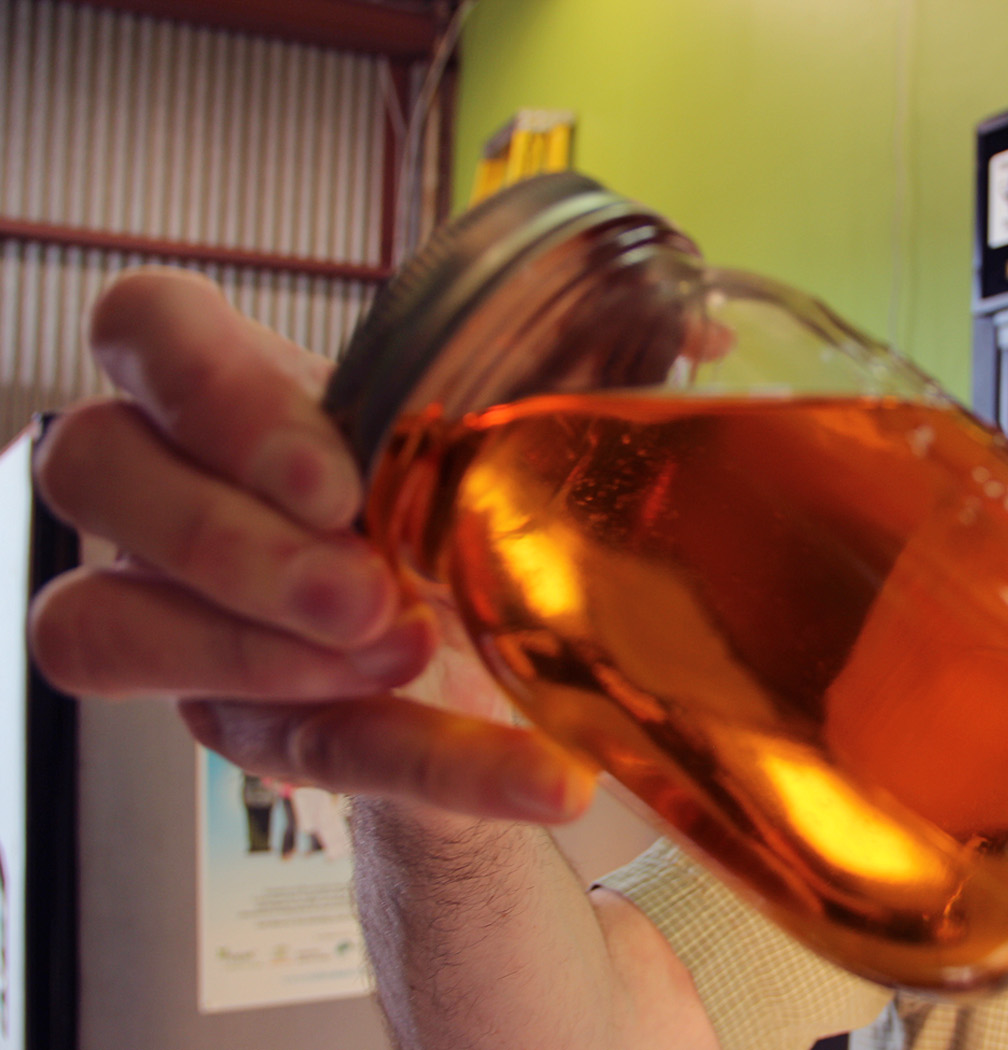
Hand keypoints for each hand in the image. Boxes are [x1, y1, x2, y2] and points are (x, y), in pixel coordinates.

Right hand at [28, 267, 593, 822]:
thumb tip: (701, 328)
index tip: (330, 474)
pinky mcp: (252, 726)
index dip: (209, 393)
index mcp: (236, 392)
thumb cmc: (455, 501)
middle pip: (95, 469)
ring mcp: (185, 618)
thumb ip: (571, 371)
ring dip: (256, 647)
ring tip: (405, 655)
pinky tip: (539, 777)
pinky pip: (301, 752)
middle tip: (364, 587)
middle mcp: (175, 499)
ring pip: (101, 623)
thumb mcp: (507, 425)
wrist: (481, 645)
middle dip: (231, 539)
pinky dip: (434, 768)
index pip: (142, 329)